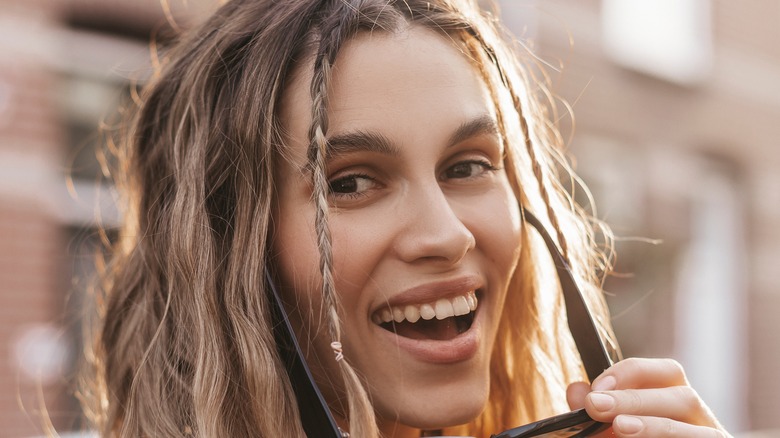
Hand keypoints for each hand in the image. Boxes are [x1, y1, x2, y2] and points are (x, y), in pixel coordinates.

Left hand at [566, 357, 730, 436]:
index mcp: (678, 398)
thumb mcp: (612, 426)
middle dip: (636, 399)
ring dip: (655, 426)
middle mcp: (701, 417)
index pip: (667, 370)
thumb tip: (576, 389)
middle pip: (682, 396)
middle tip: (596, 405)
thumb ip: (597, 411)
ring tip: (621, 427)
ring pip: (698, 429)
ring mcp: (712, 437)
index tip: (595, 388)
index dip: (629, 373)